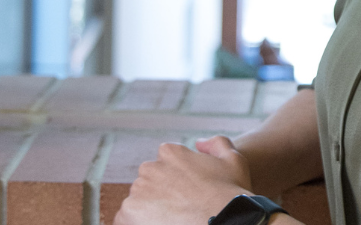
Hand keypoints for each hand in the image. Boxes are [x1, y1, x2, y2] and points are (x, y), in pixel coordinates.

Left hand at [114, 136, 252, 224]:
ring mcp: (137, 193)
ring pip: (138, 204)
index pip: (165, 162)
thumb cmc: (231, 195)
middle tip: (180, 211)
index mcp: (171, 153)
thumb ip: (217, 144)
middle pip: (150, 183)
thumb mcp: (234, 160)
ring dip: (149, 213)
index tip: (187, 194)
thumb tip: (199, 143)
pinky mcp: (127, 215)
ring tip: (171, 222)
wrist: (223, 223)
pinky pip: (126, 221)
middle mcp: (150, 169)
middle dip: (161, 196)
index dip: (177, 181)